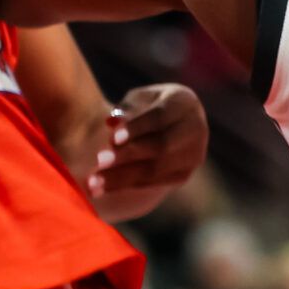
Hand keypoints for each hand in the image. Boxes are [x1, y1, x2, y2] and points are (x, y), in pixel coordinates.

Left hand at [87, 84, 209, 221]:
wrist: (170, 124)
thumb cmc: (147, 106)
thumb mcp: (138, 100)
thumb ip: (126, 110)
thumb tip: (111, 122)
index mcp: (185, 102)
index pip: (160, 117)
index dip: (136, 128)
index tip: (112, 138)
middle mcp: (195, 129)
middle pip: (161, 146)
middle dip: (129, 154)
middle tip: (99, 160)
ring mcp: (193, 155)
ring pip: (155, 170)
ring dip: (122, 177)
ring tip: (93, 181)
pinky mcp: (183, 175)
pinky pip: (152, 183)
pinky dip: (124, 186)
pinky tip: (99, 188)